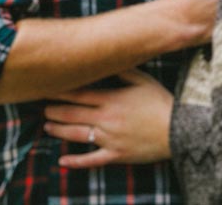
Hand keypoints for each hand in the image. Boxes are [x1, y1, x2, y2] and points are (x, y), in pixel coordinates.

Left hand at [43, 70, 174, 168]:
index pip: (79, 94)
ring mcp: (110, 139)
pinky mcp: (117, 155)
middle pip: (73, 114)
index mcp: (112, 99)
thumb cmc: (162, 102)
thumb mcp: (144, 80)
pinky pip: (92, 160)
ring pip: (77, 135)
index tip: (47, 88)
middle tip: (41, 107)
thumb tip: (109, 59)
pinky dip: (76, 162)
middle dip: (54, 110)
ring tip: (47, 126)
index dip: (60, 91)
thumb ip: (123, 70)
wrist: (180, 130)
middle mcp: (107, 119)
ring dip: (59, 130)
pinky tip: (62, 161)